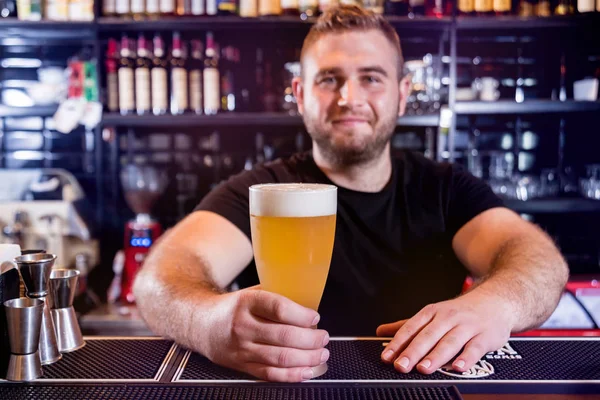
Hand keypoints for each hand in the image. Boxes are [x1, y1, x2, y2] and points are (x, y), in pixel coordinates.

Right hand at [199, 287, 329, 381]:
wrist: (201, 325)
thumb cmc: (233, 308)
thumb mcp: (251, 293)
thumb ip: (275, 296)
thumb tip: (309, 303)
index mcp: (247, 302)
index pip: (278, 308)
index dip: (301, 315)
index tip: (315, 317)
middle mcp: (242, 326)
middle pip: (283, 336)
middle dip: (311, 339)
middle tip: (323, 337)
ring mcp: (241, 348)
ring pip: (280, 357)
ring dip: (307, 358)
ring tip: (321, 353)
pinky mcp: (241, 366)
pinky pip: (270, 373)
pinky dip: (292, 375)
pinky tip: (306, 371)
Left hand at [376, 291, 514, 374]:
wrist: (496, 302)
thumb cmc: (460, 312)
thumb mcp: (432, 314)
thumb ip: (407, 326)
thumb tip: (380, 332)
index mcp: (432, 312)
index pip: (411, 328)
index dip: (398, 343)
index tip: (386, 357)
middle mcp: (448, 318)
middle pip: (428, 335)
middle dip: (413, 352)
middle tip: (400, 366)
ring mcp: (467, 327)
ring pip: (449, 342)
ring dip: (436, 356)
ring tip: (423, 368)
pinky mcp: (485, 337)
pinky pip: (475, 348)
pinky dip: (466, 358)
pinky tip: (458, 367)